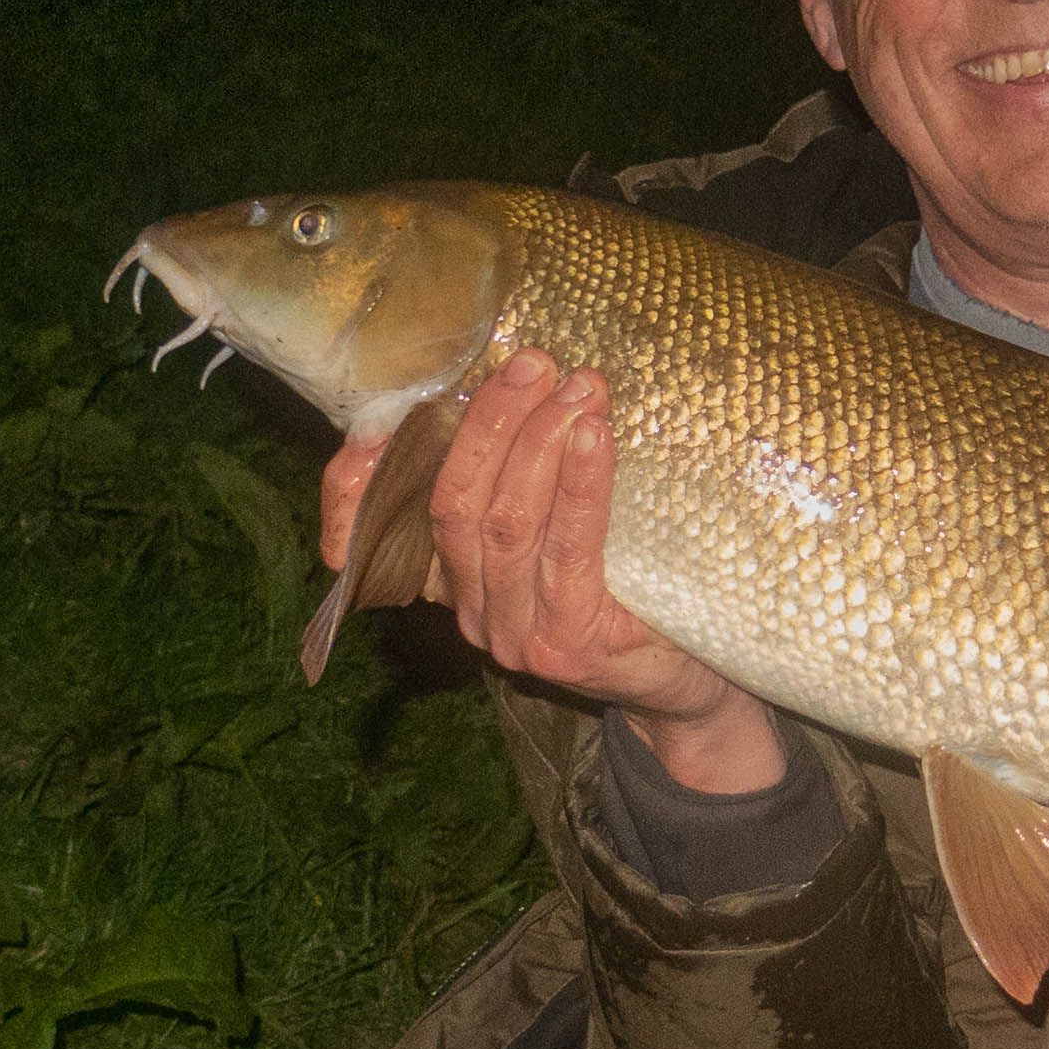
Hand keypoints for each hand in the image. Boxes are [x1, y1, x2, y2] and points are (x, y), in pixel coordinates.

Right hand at [319, 350, 784, 792]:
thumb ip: (534, 484)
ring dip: (538, 442)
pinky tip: (592, 435)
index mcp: (457, 580)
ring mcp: (516, 632)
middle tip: (532, 363)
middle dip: (490, 423)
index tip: (399, 403)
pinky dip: (578, 484)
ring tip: (577, 387)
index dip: (362, 475)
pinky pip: (567, 549)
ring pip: (506, 523)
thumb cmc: (631, 592)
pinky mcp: (570, 643)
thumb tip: (534, 385)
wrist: (686, 686)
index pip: (380, 526)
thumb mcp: (567, 536)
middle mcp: (474, 611)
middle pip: (456, 502)